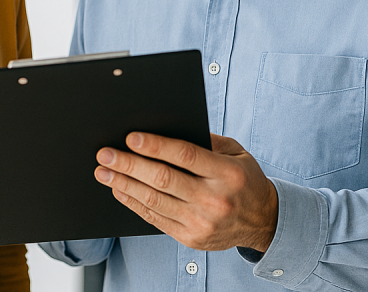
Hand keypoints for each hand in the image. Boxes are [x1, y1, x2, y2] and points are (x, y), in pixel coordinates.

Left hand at [94, 132, 277, 251]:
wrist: (263, 222)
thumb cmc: (244, 179)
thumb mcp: (235, 153)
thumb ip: (206, 141)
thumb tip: (167, 128)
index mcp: (227, 174)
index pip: (185, 156)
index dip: (156, 146)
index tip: (131, 137)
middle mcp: (214, 200)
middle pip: (164, 179)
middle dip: (129, 165)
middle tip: (105, 154)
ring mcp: (202, 222)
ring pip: (154, 200)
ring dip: (124, 184)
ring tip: (104, 172)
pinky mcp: (191, 238)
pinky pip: (155, 219)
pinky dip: (134, 203)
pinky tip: (120, 190)